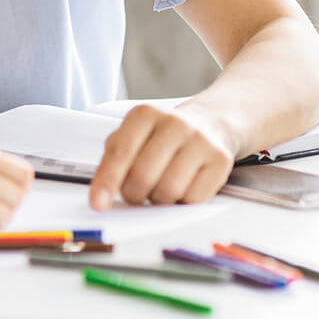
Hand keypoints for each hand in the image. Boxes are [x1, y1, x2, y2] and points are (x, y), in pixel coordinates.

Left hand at [89, 104, 235, 209]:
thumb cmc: (163, 136)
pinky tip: (182, 187)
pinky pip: (194, 198)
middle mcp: (174, 123)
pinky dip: (182, 202)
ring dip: (158, 200)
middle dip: (134, 194)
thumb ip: (114, 158)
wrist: (211, 123)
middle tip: (136, 193)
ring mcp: (199, 140)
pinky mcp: (220, 160)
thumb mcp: (134, 135)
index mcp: (145, 114)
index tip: (98, 203)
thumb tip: (102, 193)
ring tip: (160, 187)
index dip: (107, 180)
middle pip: (143, 176)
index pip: (121, 152)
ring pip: (168, 191)